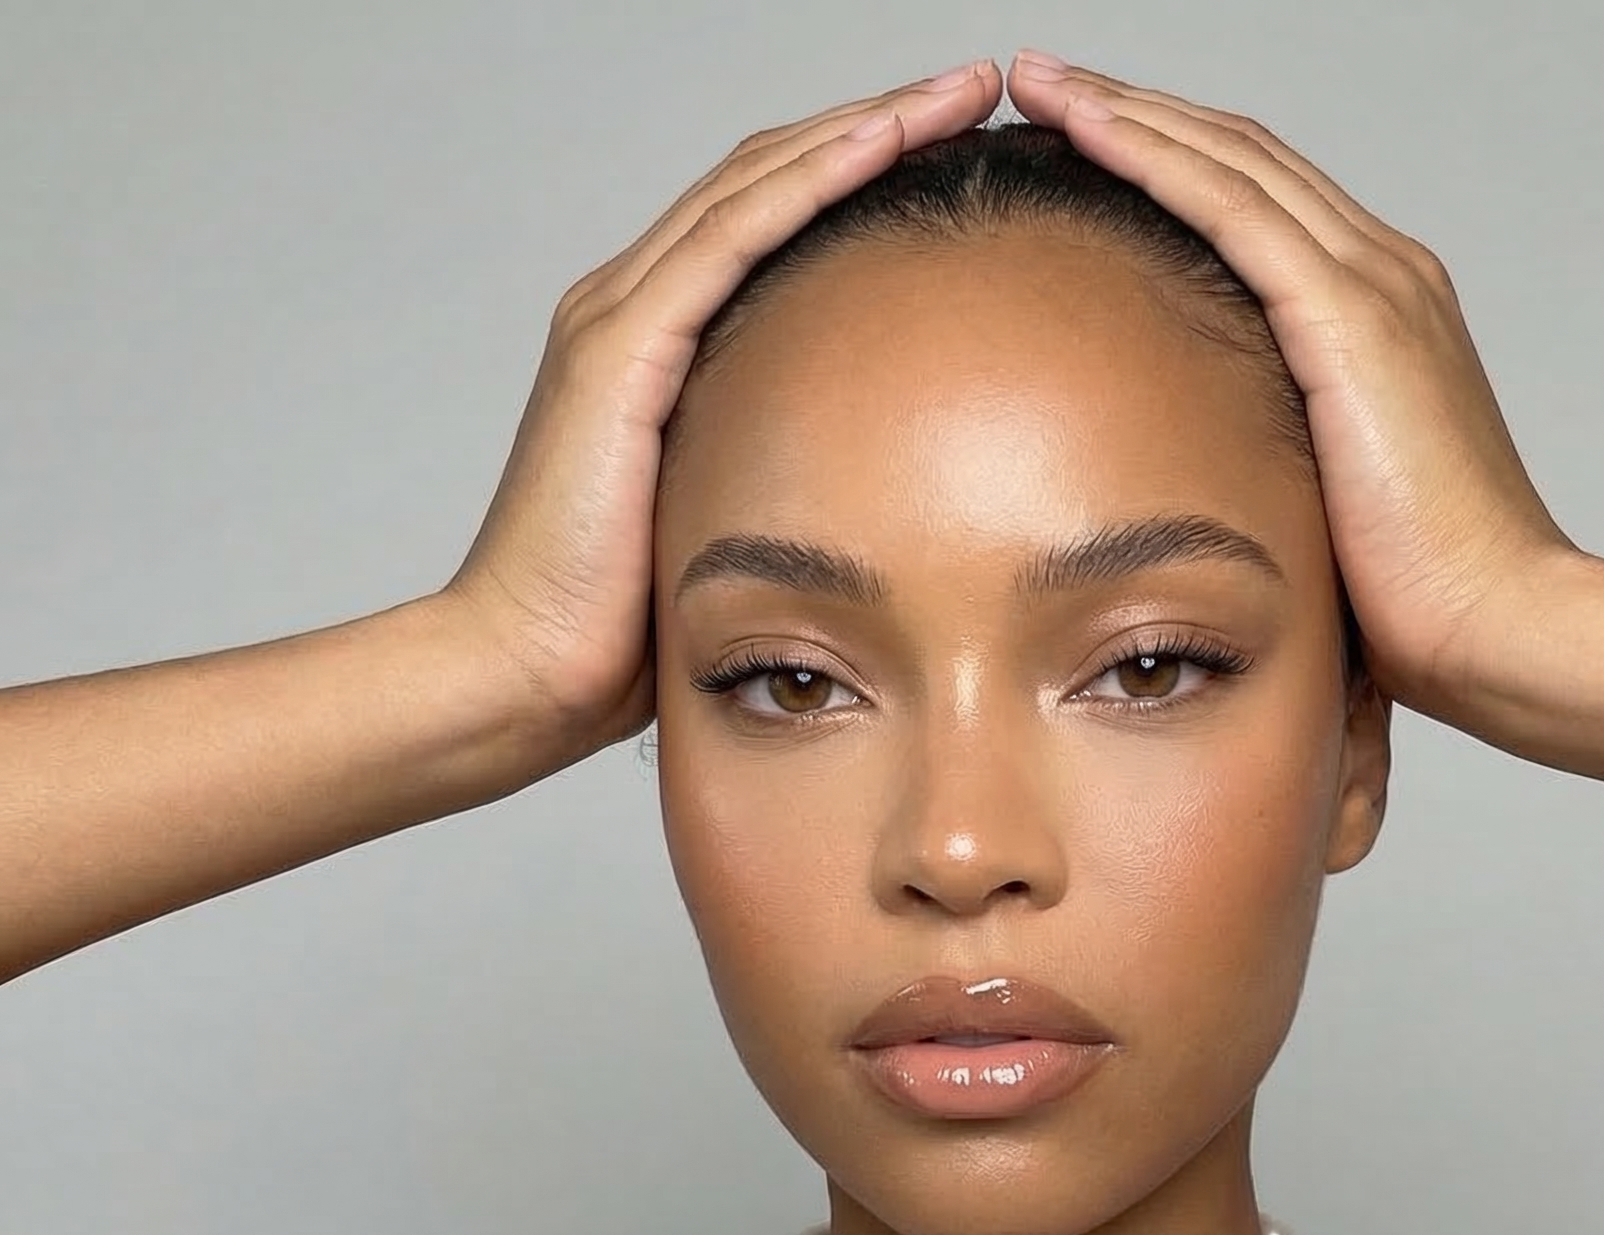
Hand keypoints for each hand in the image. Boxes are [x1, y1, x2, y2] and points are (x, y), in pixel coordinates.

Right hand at [438, 60, 1002, 758]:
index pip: (769, 222)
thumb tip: (886, 503)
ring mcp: (618, 320)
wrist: (526, 671)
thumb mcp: (728, 532)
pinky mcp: (618, 353)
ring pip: (754, 184)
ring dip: (860, 128)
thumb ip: (782, 486)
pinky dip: (807, 183)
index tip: (953, 153)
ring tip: (954, 95)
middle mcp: (630, 308)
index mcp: (656, 344)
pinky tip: (880, 146)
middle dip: (876, 124)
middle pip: (767, 177)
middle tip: (974, 91)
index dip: (858, 172)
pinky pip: (729, 240)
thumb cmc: (623, 631)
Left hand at [1005, 52, 1579, 720]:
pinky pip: (1232, 208)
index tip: (1088, 147)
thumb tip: (1210, 512)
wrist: (1499, 626)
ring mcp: (1374, 288)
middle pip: (1242, 156)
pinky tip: (1088, 130)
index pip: (1263, 203)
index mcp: (1383, 319)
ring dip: (1129, 111)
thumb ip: (1279, 476)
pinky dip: (1156, 158)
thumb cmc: (1422, 605)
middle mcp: (1386, 277)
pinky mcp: (1350, 320)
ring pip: (1230, 158)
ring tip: (1043, 85)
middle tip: (1046, 85)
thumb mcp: (1332, 517)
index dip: (1176, 161)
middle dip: (1140, 111)